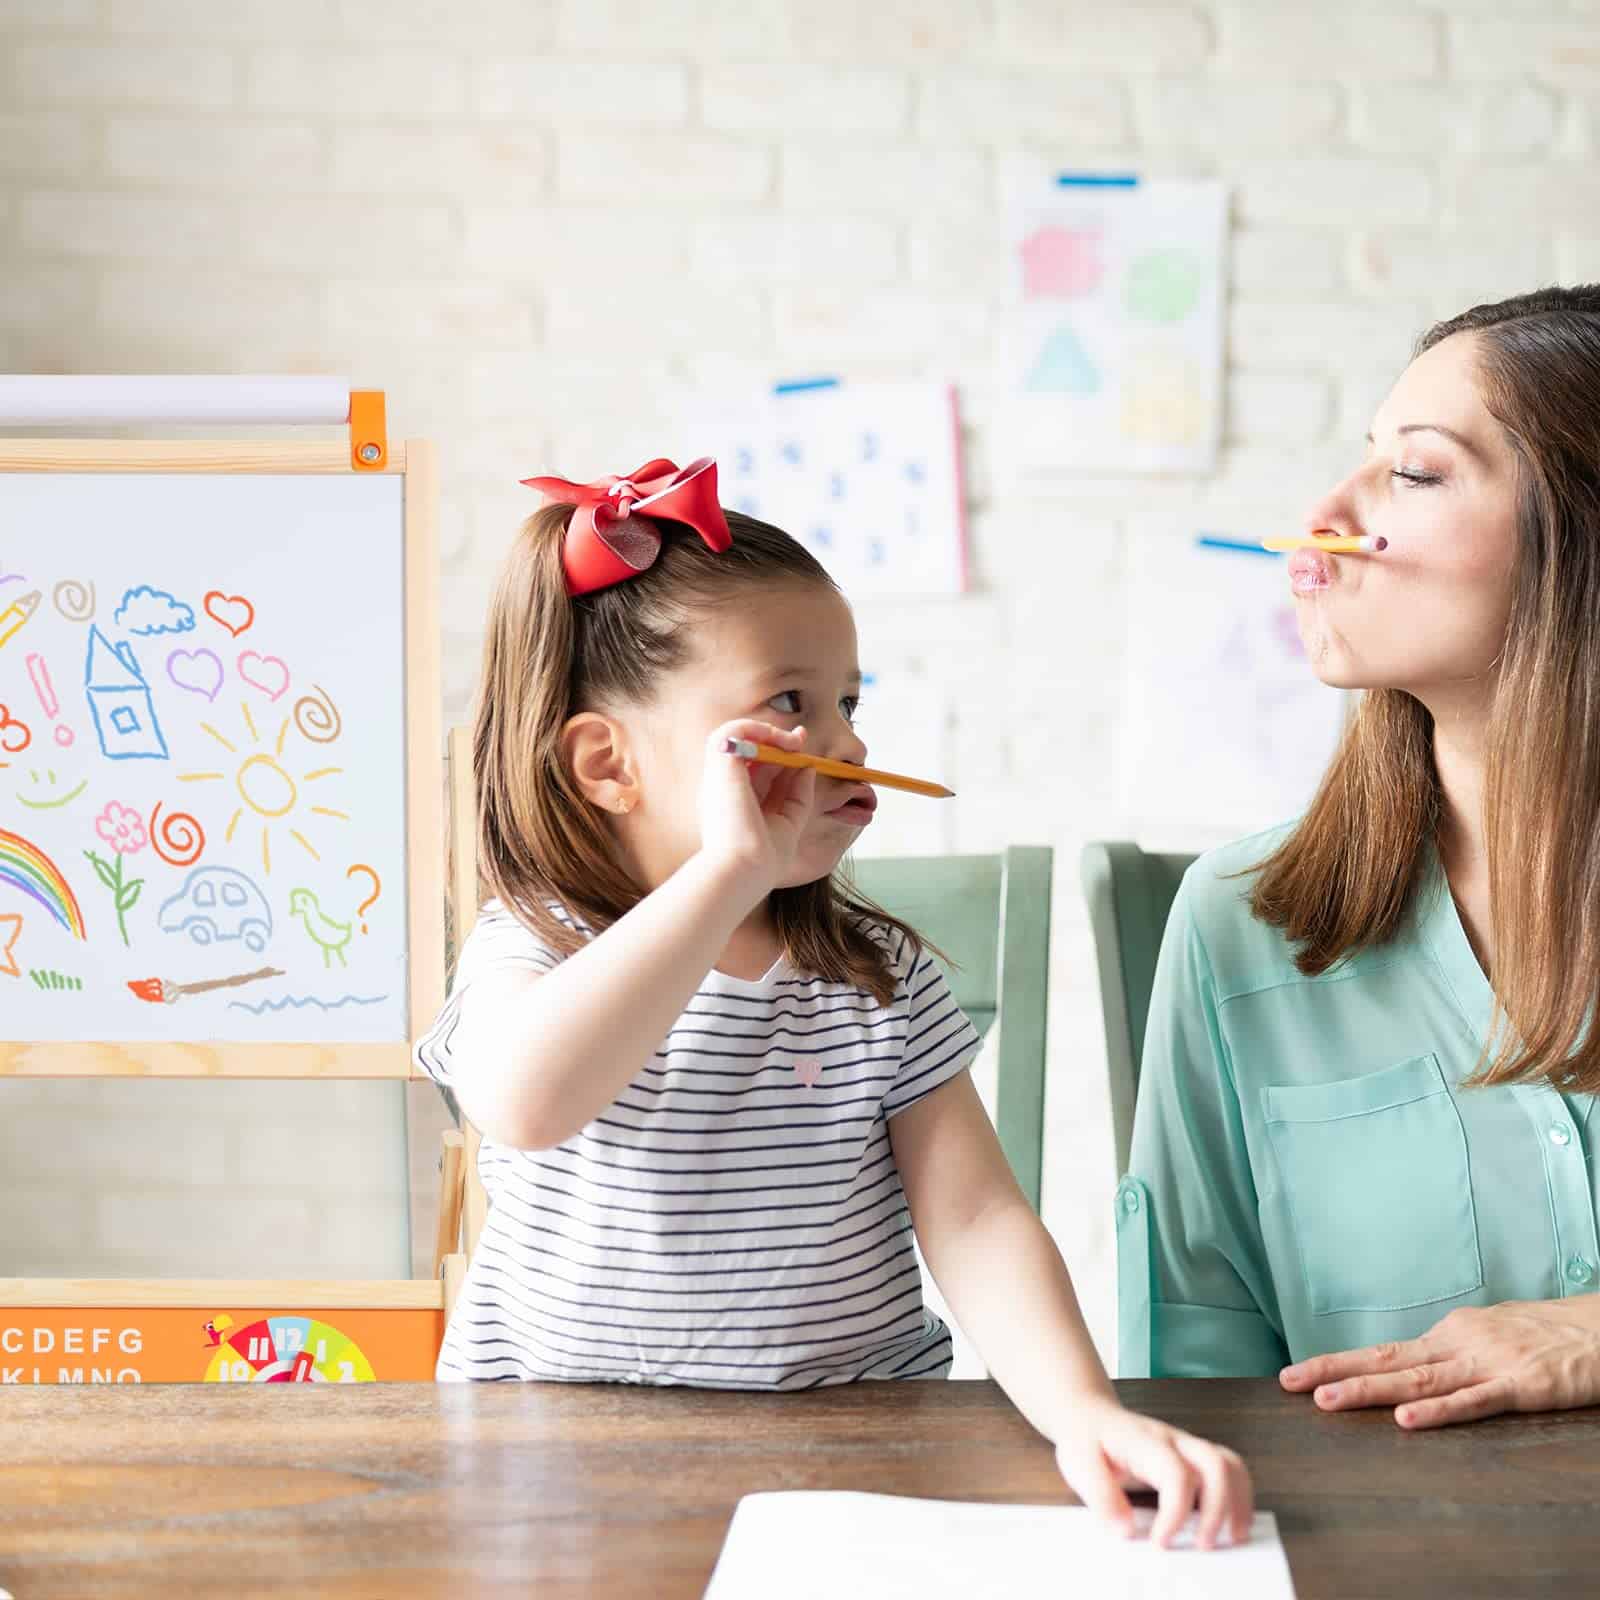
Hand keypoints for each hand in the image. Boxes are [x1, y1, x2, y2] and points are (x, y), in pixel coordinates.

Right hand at [696, 719, 816, 888]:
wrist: (745, 868)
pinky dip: (757, 728)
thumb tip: (808, 768)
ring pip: (738, 736)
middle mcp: (725, 788)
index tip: (801, 749)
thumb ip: (798, 796)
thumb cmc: (763, 859)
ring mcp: (720, 775)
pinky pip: (733, 730)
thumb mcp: (789, 823)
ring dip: (768, 732)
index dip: (778, 756)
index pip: (757, 770)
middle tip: (800, 738)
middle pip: (750, 752)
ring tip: (791, 743)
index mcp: (736, 804)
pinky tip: (779, 740)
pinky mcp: (719, 765)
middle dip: (777, 738)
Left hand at [1053, 1398, 1252, 1548]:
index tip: (1161, 1543)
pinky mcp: (1192, 1456)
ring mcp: (1186, 1446)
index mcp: (1143, 1442)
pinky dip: (1239, 1496)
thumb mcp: (1078, 1464)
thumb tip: (1126, 1531)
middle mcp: (1172, 1440)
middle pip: (1214, 1464)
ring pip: (1229, 1464)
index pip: (1174, 1473)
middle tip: (1203, 1545)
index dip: (1175, 1513)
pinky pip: (1228, 1469)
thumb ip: (1101, 1497)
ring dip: (1238, 1502)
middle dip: (1217, 1509)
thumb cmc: (1086, 1440)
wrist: (1089, 1414)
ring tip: (1232, 1538)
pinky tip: (1231, 1523)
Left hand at [1279, 1300, 1599, 1428]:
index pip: (1382, 1351)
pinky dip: (1438, 1411)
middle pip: (1386, 1361)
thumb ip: (1452, 1354)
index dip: (1337, 1362)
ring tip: (1329, 1401)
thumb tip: (1416, 1366)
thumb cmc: (1544, 1335)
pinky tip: (1407, 1419)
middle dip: (1335, 1372)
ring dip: (1370, 1391)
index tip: (1296, 1374)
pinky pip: (1472, 1401)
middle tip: (1291, 1385)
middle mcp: (1457, 1344)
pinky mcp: (1519, 1385)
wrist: (1597, 1328)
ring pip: (1417, 1380)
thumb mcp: (1487, 1337)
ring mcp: (1486, 1363)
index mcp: (1448, 1335)